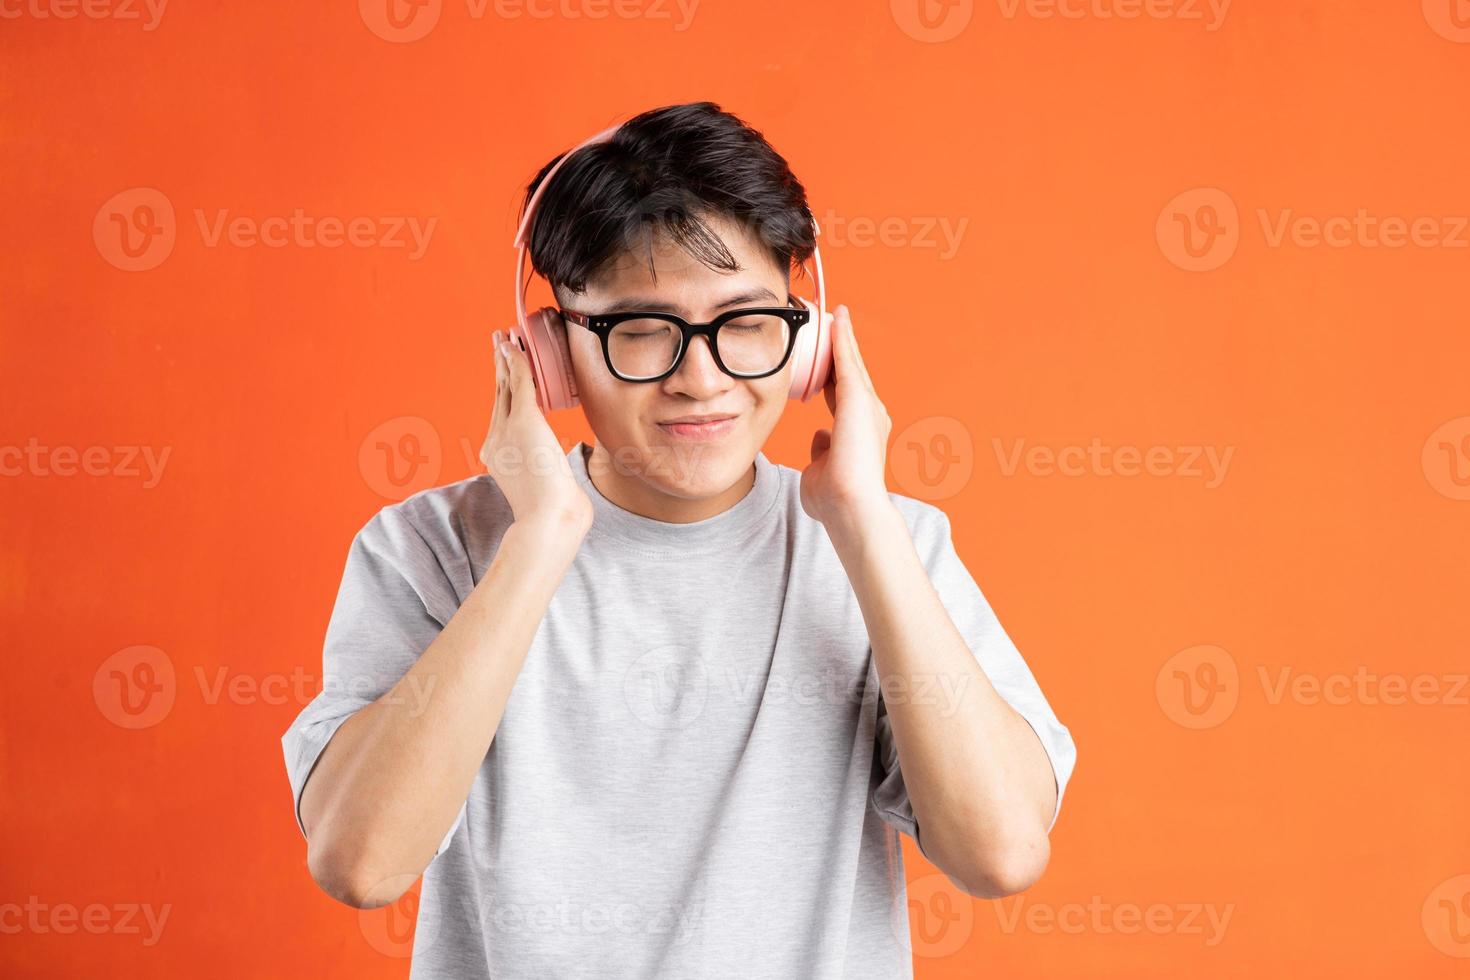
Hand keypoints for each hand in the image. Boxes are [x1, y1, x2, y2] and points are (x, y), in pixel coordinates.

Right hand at [480, 330, 592, 533]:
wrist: (548, 520)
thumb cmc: (556, 514)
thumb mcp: (549, 492)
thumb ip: (552, 482)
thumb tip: (567, 486)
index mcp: (498, 456)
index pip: (501, 416)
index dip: (502, 389)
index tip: (504, 372)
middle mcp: (496, 441)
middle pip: (498, 395)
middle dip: (499, 367)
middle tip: (498, 342)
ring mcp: (506, 432)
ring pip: (505, 386)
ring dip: (505, 359)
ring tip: (504, 338)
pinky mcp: (523, 423)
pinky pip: (520, 385)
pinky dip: (517, 363)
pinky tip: (516, 348)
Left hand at [799, 304, 893, 527]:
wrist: (850, 508)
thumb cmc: (835, 500)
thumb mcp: (822, 470)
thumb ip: (821, 451)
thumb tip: (821, 437)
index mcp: (858, 432)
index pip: (843, 395)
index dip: (834, 375)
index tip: (826, 360)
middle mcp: (869, 415)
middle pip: (850, 375)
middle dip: (841, 350)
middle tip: (832, 323)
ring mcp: (867, 407)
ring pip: (851, 364)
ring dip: (843, 339)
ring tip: (836, 314)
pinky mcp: (859, 399)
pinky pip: (848, 361)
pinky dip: (843, 338)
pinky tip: (838, 318)